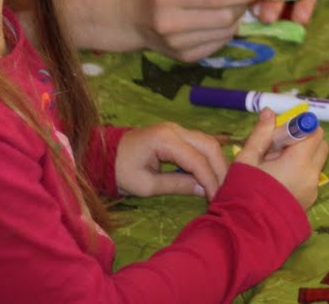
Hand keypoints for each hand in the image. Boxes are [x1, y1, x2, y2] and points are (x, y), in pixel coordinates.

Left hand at [114, 121, 229, 199]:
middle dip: (220, 169)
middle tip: (225, 191)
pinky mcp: (177, 134)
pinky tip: (211, 174)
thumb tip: (204, 190)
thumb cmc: (120, 172)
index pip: (197, 159)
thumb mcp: (146, 185)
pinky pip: (200, 143)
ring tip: (221, 184)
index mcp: (165, 140)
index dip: (210, 179)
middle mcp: (175, 129)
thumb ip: (177, 185)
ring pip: (208, 142)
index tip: (216, 198)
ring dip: (217, 163)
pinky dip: (208, 158)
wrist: (102, 155)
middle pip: (210, 145)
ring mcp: (177, 129)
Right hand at [122, 0, 263, 61]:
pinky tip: (218, 19)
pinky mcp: (184, 58)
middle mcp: (168, 23)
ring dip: (237, 17)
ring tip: (232, 4)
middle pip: (224, 17)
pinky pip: (219, 43)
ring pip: (225, 32)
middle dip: (243, 5)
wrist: (132, 16)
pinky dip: (227, 30)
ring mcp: (176, 44)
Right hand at [237, 108, 328, 210]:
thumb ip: (261, 134)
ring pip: (317, 162)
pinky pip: (311, 179)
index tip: (283, 134)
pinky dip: (301, 173)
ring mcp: (312, 190)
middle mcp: (312, 174)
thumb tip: (270, 112)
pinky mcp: (309, 202)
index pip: (314, 131)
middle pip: (321, 145)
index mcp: (299, 161)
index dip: (300, 128)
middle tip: (279, 148)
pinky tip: (278, 181)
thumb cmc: (242, 193)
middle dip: (305, 140)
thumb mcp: (247, 160)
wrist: (245, 233)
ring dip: (304, 157)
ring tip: (276, 166)